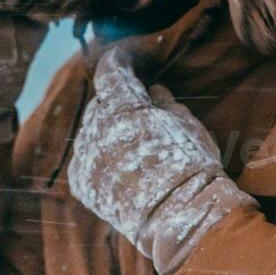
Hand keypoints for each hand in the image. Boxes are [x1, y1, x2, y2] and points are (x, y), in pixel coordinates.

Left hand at [68, 47, 255, 274]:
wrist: (182, 218)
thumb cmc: (192, 166)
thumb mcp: (187, 124)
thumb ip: (164, 103)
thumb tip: (154, 91)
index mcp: (124, 107)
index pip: (111, 71)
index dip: (118, 60)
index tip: (124, 56)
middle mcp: (97, 128)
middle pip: (101, 104)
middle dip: (117, 103)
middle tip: (140, 112)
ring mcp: (86, 157)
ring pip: (91, 132)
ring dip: (108, 131)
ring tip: (133, 145)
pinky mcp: (82, 183)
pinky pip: (86, 159)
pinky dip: (99, 157)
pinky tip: (120, 165)